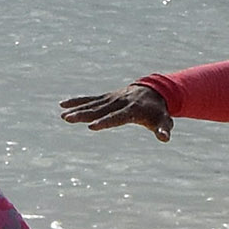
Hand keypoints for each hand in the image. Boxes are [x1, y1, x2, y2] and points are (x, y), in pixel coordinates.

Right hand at [56, 82, 172, 138]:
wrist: (154, 90)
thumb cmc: (158, 111)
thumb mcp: (164, 120)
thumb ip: (163, 129)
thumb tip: (165, 137)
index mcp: (132, 109)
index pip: (116, 117)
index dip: (104, 122)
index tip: (91, 127)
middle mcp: (119, 102)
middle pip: (99, 110)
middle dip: (84, 115)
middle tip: (68, 119)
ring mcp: (111, 98)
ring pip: (92, 105)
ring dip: (77, 109)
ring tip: (63, 116)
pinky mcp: (106, 97)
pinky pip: (90, 99)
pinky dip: (77, 101)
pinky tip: (63, 104)